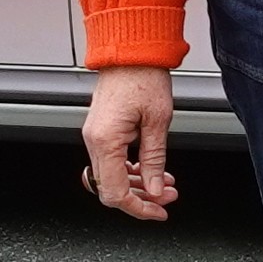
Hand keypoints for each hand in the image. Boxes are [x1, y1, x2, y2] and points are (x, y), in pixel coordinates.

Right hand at [80, 69, 179, 221]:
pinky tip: (150, 169)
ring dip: (138, 185)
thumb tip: (155, 191)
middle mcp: (94, 140)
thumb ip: (154, 161)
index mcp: (106, 140)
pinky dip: (129, 170)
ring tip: (165, 184)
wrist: (131, 50)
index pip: (115, 192)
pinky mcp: (100, 130)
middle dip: (141, 198)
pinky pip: (110, 161)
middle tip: (168, 198)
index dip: (139, 208)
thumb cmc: (144, 76)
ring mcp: (95, 135)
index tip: (159, 211)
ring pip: (110, 177)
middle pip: (110, 189)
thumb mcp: (158, 122)